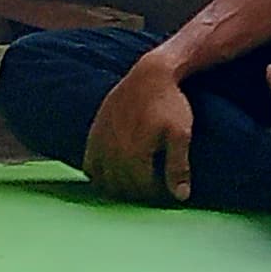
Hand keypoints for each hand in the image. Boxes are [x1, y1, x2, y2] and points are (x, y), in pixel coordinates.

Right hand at [84, 56, 195, 202]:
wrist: (150, 74)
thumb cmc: (169, 103)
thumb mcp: (180, 134)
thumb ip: (178, 167)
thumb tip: (180, 197)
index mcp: (133, 154)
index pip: (141, 188)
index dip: (156, 192)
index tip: (167, 187)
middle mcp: (112, 151)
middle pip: (122, 187)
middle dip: (139, 191)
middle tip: (154, 184)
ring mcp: (100, 142)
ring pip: (104, 181)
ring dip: (119, 187)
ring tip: (137, 180)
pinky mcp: (94, 134)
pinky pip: (89, 166)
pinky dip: (99, 176)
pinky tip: (114, 174)